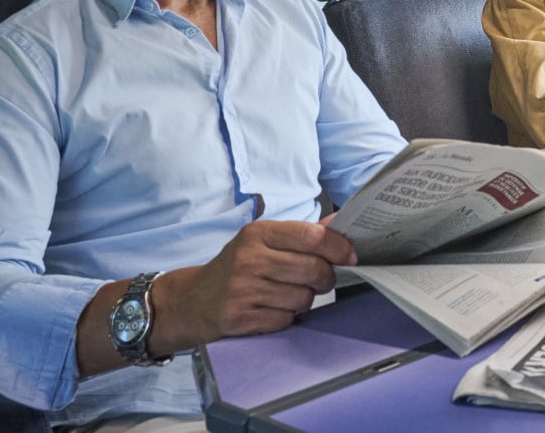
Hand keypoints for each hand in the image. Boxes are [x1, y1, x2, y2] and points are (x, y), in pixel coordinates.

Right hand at [153, 219, 356, 348]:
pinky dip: (286, 317)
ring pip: (303, 298)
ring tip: (289, 295)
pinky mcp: (240, 318)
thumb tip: (340, 224)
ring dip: (305, 300)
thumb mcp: (263, 241)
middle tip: (320, 280)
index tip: (350, 256)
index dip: (338, 247)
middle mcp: (249, 258)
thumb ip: (302, 234)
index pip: (311, 236)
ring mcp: (243, 289)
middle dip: (325, 278)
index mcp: (258, 233)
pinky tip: (272, 309)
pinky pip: (285, 320)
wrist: (194, 300)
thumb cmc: (238, 267)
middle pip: (313, 270)